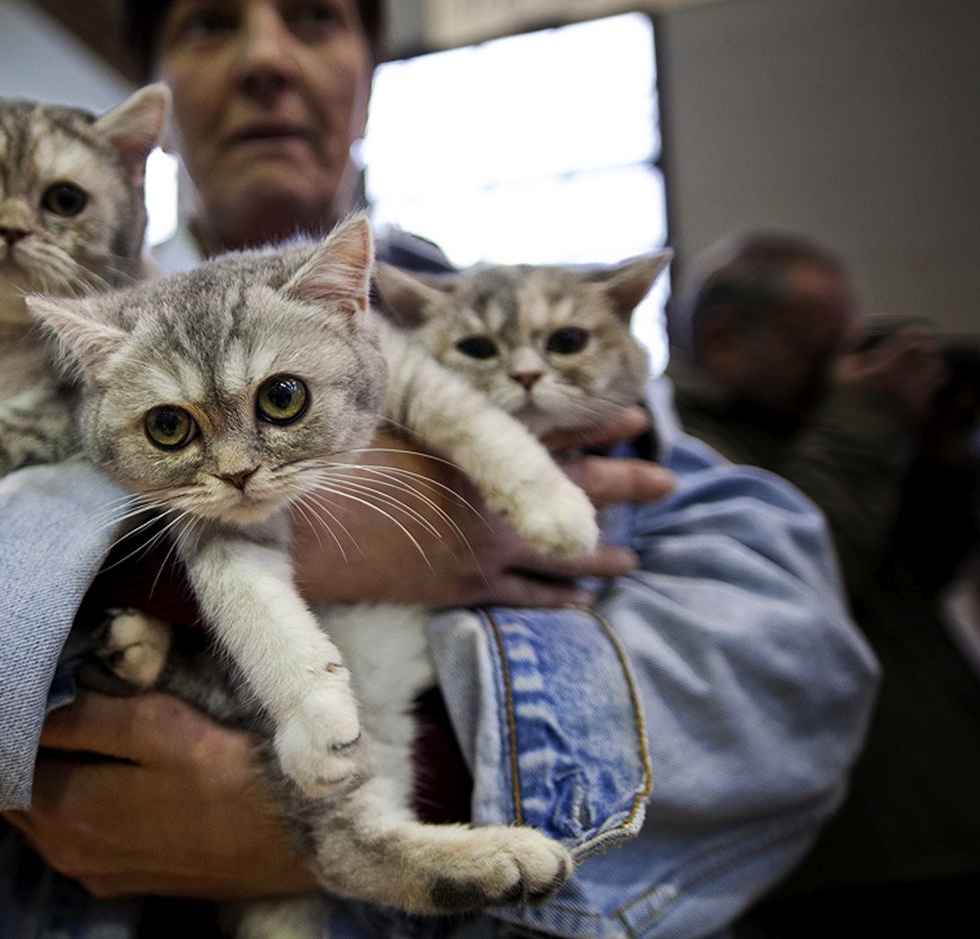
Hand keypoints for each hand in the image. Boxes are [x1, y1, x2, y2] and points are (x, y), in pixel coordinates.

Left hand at [5, 692, 314, 899]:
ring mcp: (94, 873)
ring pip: (42, 817)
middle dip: (19, 750)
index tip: (20, 684)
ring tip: (64, 728)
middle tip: (36, 699)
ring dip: (46, 776)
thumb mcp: (156, 726)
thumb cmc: (225, 769)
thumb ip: (84, 719)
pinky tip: (95, 771)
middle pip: (18, 794)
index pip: (5, 761)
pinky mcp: (123, 879)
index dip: (9, 721)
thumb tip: (30, 707)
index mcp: (65, 812)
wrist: (294, 835)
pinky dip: (71, 801)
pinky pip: (74, 835)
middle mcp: (65, 853)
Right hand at [292, 408, 673, 605]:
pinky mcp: (464, 587)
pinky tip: (583, 604)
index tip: (637, 416)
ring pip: (563, 555)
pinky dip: (560, 600)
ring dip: (604, 555)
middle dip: (629, 483)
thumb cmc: (340, 466)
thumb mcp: (385, 414)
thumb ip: (426, 402)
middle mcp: (495, 502)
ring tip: (636, 558)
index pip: (557, 432)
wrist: (311, 532)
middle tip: (668, 480)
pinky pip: (527, 596)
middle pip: (581, 491)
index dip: (599, 424)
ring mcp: (485, 549)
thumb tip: (438, 374)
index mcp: (480, 453)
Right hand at [835, 325, 947, 423]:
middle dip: (928, 347)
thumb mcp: (837, 372)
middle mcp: (906, 380)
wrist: (852, 441)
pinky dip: (931, 383)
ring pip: (938, 370)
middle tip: (923, 346)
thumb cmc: (843, 404)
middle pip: (931, 353)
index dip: (916, 333)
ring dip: (934, 363)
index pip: (912, 340)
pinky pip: (934, 391)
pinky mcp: (922, 413)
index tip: (915, 332)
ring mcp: (916, 397)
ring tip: (926, 364)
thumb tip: (858, 326)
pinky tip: (920, 385)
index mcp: (885, 368)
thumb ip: (847, 345)